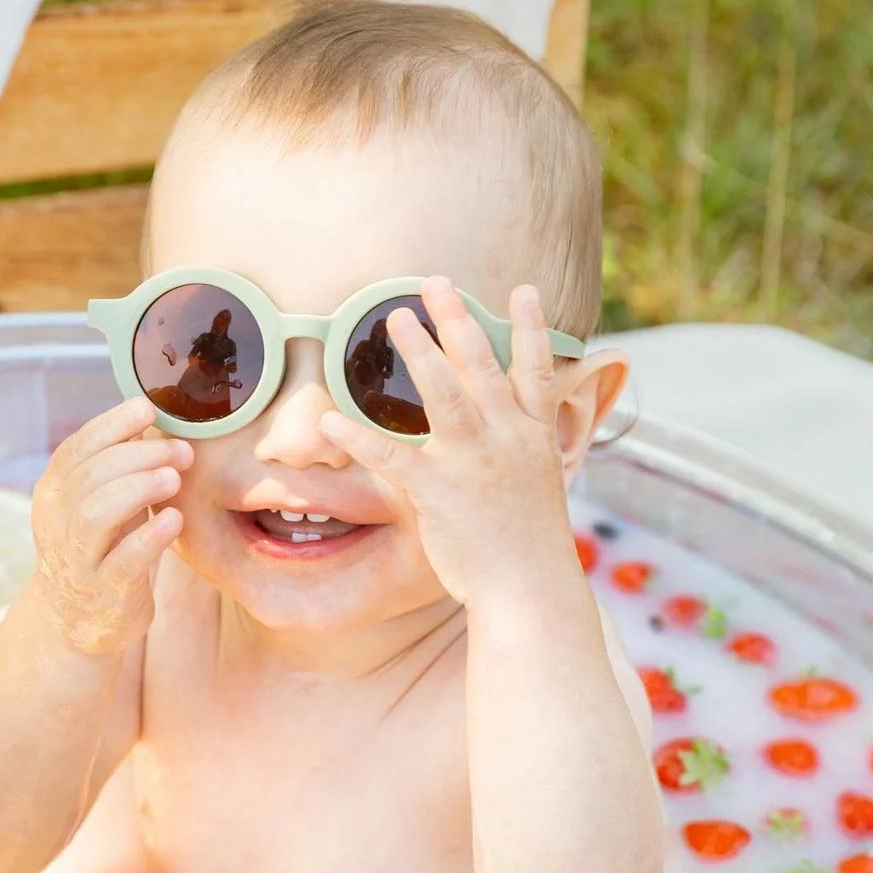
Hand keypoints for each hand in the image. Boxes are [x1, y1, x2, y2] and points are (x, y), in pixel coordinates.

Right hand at [27, 397, 188, 655]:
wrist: (76, 621)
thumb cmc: (98, 546)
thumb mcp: (95, 502)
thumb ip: (113, 464)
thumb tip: (149, 412)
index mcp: (52, 493)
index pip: (76, 449)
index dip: (112, 425)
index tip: (148, 408)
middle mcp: (57, 523)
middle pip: (92, 476)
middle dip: (141, 456)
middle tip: (181, 451)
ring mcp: (78, 559)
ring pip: (99, 514)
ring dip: (140, 488)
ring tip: (174, 478)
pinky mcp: (105, 591)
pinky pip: (124, 560)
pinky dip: (150, 536)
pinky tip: (174, 519)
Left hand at [317, 277, 577, 608]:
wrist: (531, 589)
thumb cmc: (533, 544)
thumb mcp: (543, 486)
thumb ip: (529, 451)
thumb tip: (525, 432)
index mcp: (535, 436)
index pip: (535, 370)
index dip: (531, 328)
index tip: (525, 289)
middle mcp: (508, 439)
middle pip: (480, 366)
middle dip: (457, 320)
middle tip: (435, 282)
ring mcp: (473, 462)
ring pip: (444, 394)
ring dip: (419, 352)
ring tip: (395, 318)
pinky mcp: (438, 492)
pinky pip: (391, 457)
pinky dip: (357, 436)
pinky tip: (329, 418)